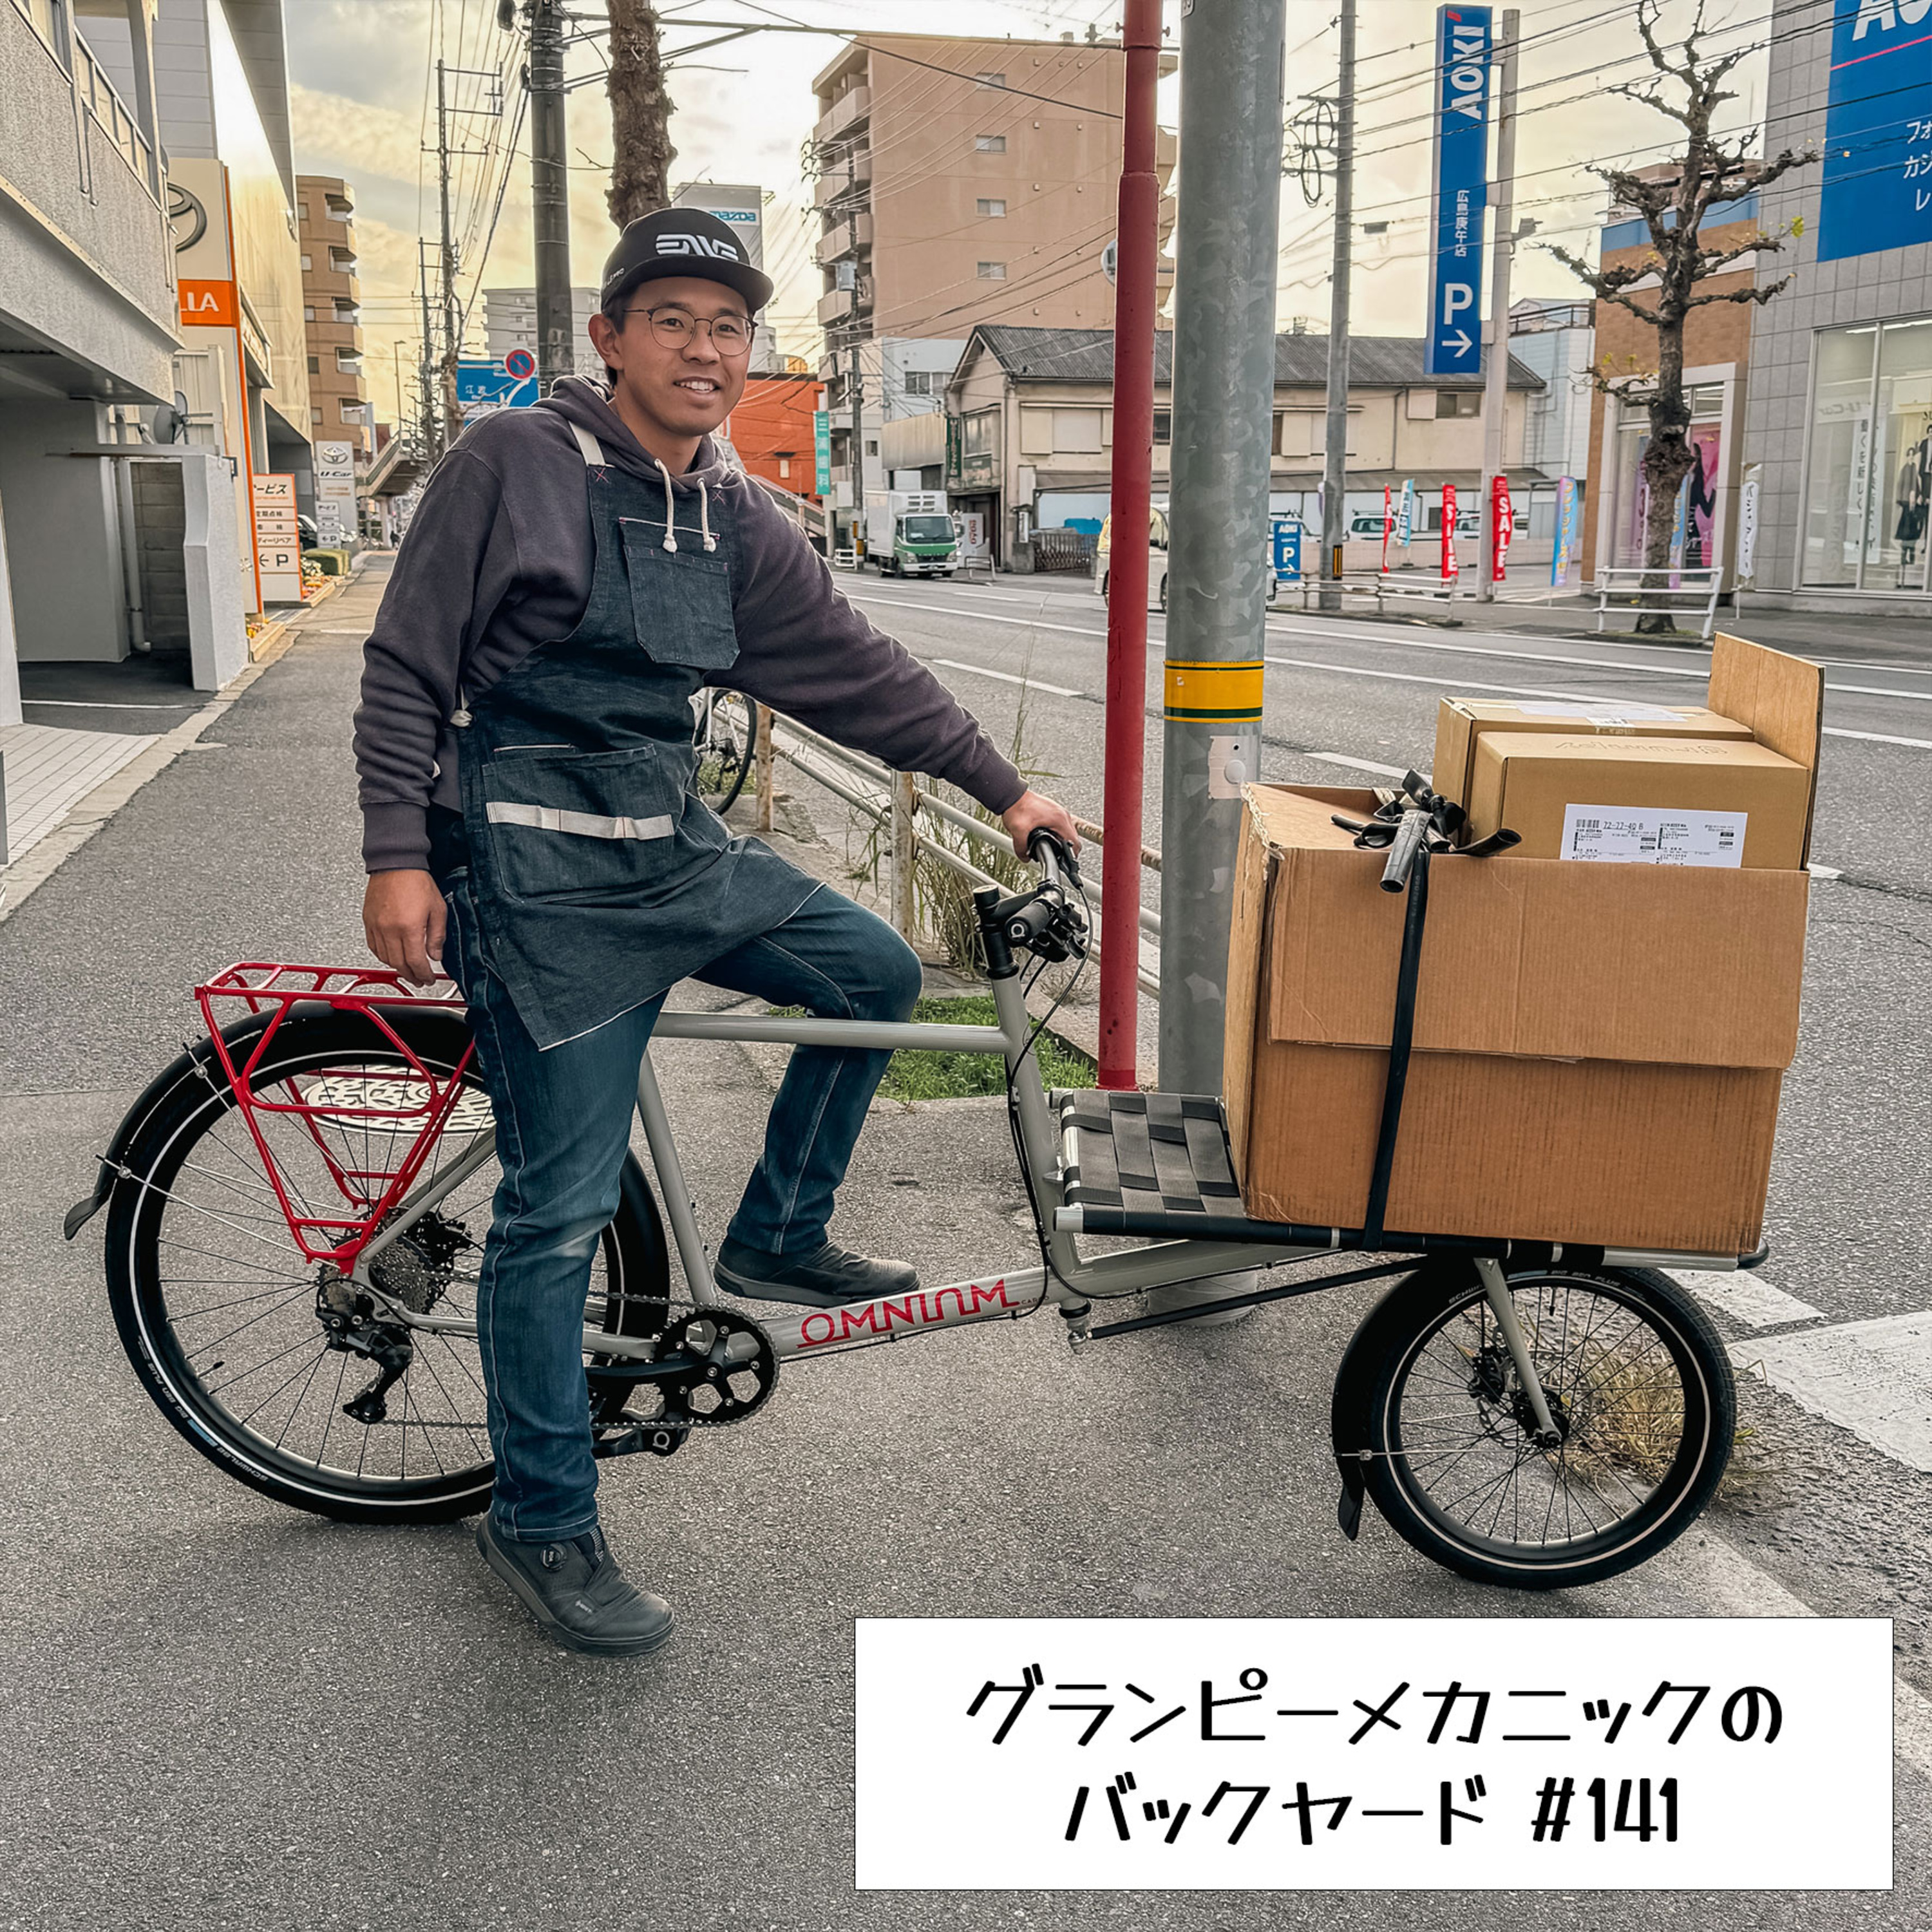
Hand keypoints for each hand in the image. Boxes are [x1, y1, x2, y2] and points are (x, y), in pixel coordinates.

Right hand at [363, 869, 446, 984]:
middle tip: (419, 980)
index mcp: (408, 927)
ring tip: (408, 970)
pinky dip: (383, 956)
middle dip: (411, 976)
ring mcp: (376, 926)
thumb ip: (437, 935)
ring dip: (397, 967)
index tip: (429, 979)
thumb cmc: (416, 881)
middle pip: (399, 964)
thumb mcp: (438, 909)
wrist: (395, 863)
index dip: (423, 974)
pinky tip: (391, 956)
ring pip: (384, 957)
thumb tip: (435, 954)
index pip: (415, 962)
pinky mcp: (368, 921)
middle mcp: (389, 929)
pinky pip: (373, 946)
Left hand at [1000, 788, 1081, 861]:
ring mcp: (1058, 811)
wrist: (1012, 795)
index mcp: (1059, 819)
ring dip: (1062, 840)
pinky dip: (1057, 832)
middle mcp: (1061, 814)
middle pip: (1073, 837)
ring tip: (1053, 846)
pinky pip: (1061, 824)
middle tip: (1057, 855)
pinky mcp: (1053, 810)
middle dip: (1067, 849)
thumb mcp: (1018, 831)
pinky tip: (1048, 836)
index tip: (1065, 861)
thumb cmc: (1016, 807)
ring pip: (1068, 830)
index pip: (1075, 842)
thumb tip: (1025, 857)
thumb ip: (1022, 848)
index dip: (1072, 855)